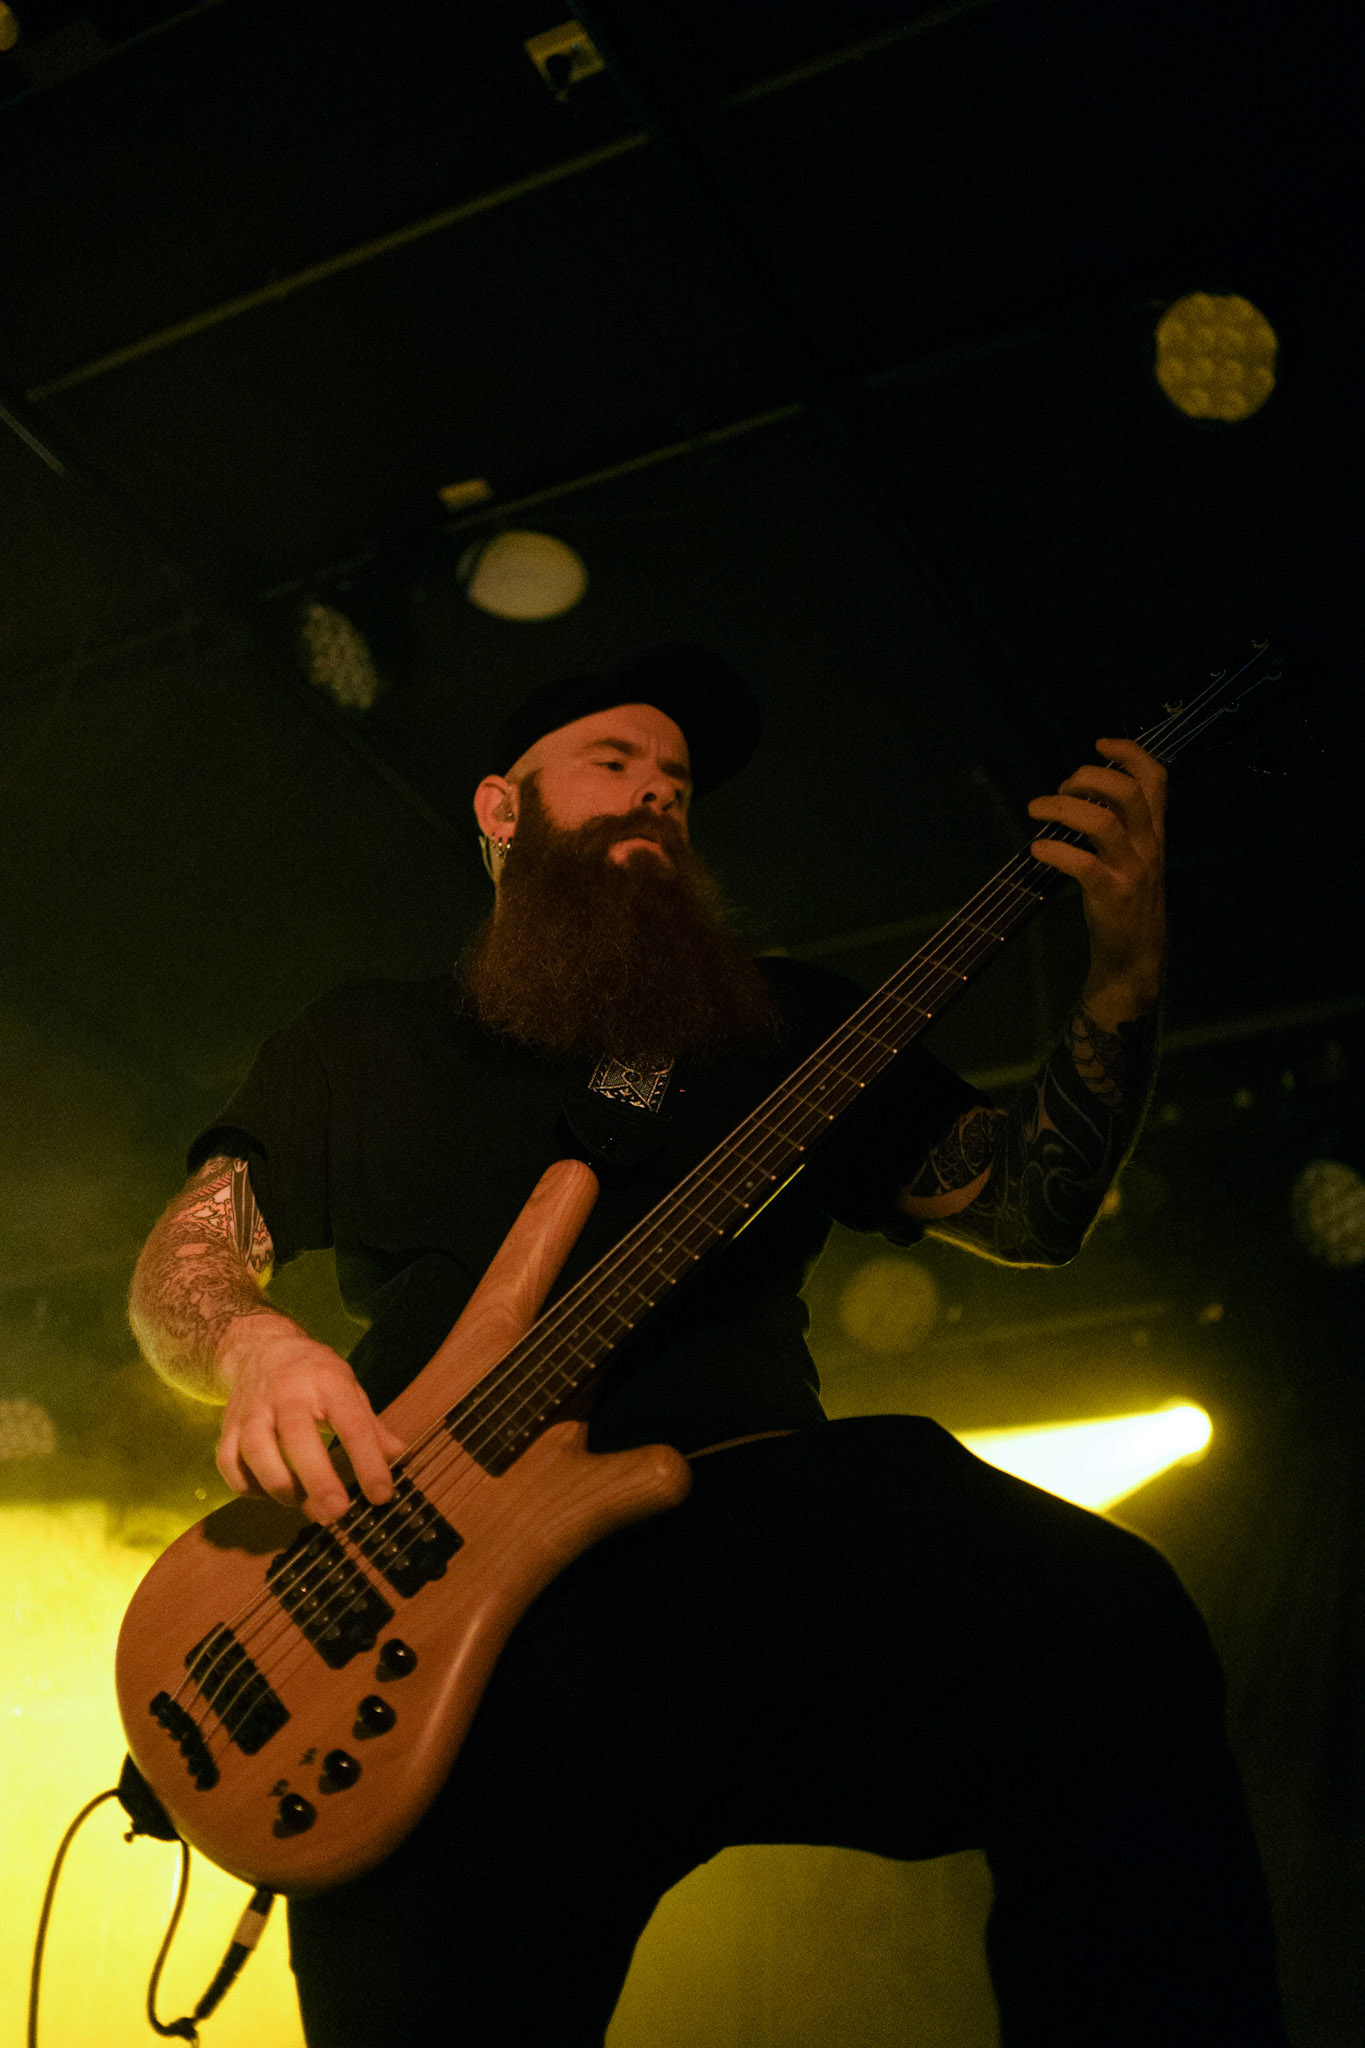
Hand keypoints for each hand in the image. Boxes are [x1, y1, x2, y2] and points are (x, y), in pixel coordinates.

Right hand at [216, 1315, 404, 1523]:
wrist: (261, 1348)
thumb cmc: (314, 1374)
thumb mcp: (350, 1388)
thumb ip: (372, 1426)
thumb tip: (400, 1456)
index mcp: (328, 1383)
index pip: (352, 1423)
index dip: (368, 1462)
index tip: (382, 1495)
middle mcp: (288, 1394)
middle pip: (297, 1437)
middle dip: (317, 1479)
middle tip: (337, 1512)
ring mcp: (253, 1410)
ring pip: (255, 1450)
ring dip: (279, 1485)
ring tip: (302, 1505)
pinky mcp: (228, 1425)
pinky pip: (229, 1461)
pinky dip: (246, 1485)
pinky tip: (269, 1494)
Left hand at [1026, 738, 1166, 1017]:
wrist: (1135, 956)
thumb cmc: (1126, 901)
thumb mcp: (1134, 857)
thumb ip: (1120, 825)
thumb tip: (1080, 792)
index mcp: (1154, 831)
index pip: (1156, 778)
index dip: (1130, 752)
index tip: (1100, 744)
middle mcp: (1148, 845)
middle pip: (1128, 792)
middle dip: (1089, 777)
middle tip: (1063, 786)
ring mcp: (1132, 870)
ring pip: (1103, 823)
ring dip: (1063, 808)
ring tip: (1036, 809)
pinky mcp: (1112, 895)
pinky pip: (1083, 865)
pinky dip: (1055, 851)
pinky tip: (1038, 849)